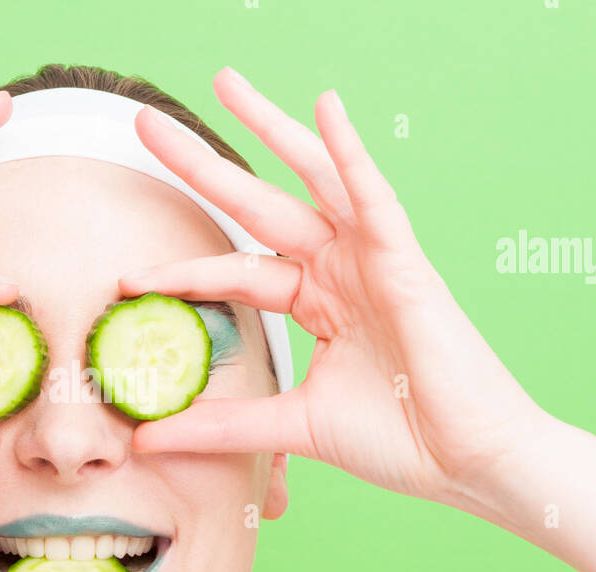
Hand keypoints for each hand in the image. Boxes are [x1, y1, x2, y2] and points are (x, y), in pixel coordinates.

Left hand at [119, 68, 549, 503]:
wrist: (468, 463)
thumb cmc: (400, 440)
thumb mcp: (292, 427)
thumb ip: (222, 425)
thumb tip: (148, 440)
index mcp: (316, 304)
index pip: (234, 271)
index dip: (181, 271)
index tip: (126, 278)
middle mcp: (338, 271)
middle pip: (258, 205)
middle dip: (204, 165)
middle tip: (148, 124)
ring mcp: (372, 261)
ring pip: (311, 180)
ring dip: (271, 130)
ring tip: (225, 84)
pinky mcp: (406, 264)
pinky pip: (374, 197)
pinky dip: (350, 153)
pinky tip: (326, 107)